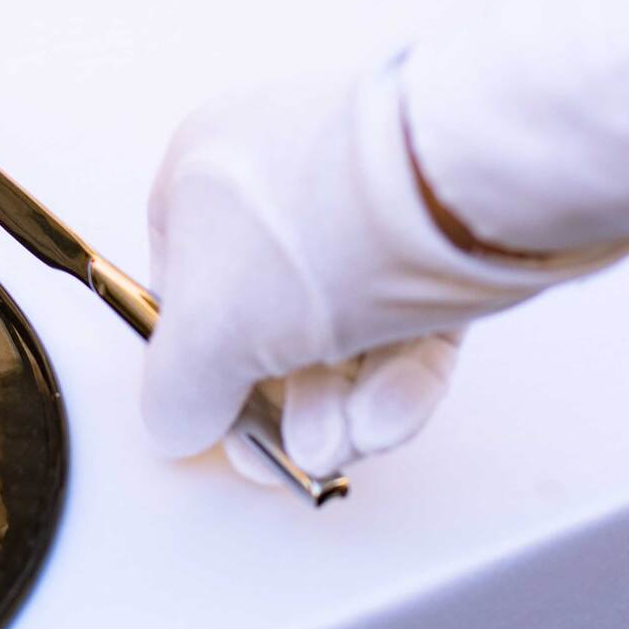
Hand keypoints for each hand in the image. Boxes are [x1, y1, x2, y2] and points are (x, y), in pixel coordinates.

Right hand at [143, 61, 628, 480]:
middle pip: (272, 319)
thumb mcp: (205, 334)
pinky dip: (398, 378)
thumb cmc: (310, 233)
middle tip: (300, 456)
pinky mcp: (443, 233)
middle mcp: (282, 176)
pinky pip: (409, 316)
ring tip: (352, 445)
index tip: (226, 428)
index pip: (185, 286)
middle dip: (287, 404)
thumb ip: (176, 393)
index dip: (204, 367)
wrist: (452, 183)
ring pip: (346, 327)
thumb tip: (177, 424)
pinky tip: (387, 420)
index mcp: (203, 172)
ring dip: (342, 404)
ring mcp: (366, 201)